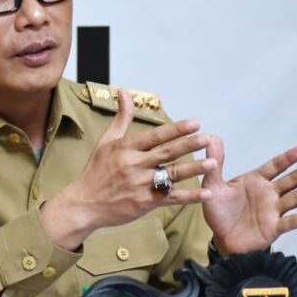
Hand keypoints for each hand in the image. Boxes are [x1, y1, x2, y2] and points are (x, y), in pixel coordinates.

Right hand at [41, 90, 214, 249]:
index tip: (195, 123)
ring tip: (213, 163)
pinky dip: (189, 196)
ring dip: (194, 169)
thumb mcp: (106, 141)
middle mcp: (134, 165)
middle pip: (166, 153)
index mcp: (126, 148)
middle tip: (208, 138)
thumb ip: (121, 117)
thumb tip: (124, 92)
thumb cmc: (96, 171)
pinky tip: (205, 193)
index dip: (176, 129)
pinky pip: (170, 198)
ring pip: (171, 175)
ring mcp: (139, 185)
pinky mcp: (144, 203)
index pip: (155, 136)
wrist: (84, 204)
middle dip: (189, 145)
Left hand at [200, 136, 296, 254]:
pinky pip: (291, 222)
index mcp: (256, 181)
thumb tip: (213, 137)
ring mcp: (273, 211)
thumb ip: (215, 163)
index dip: (288, 158)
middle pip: (291, 180)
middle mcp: (268, 194)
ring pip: (296, 198)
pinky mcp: (273, 228)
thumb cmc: (219, 211)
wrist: (220, 238)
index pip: (275, 166)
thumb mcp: (213, 185)